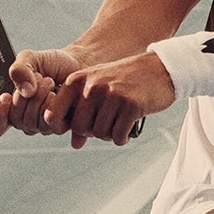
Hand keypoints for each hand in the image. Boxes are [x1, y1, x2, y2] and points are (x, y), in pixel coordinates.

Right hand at [0, 48, 88, 138]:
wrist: (80, 63)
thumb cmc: (54, 63)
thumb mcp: (30, 58)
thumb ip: (19, 69)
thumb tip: (24, 91)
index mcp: (13, 107)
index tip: (5, 97)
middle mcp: (26, 119)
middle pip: (15, 120)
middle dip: (25, 96)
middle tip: (39, 78)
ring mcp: (43, 125)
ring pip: (32, 122)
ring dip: (40, 96)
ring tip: (50, 82)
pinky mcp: (60, 125)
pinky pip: (49, 122)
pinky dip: (53, 103)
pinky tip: (59, 92)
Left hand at [46, 51, 176, 148]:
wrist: (159, 68)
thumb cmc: (125, 80)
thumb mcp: (98, 88)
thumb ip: (82, 113)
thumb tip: (75, 144)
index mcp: (78, 80)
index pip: (53, 115)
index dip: (62, 127)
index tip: (77, 128)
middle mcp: (92, 86)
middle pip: (79, 128)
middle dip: (92, 131)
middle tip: (106, 124)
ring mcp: (111, 95)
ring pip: (100, 134)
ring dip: (110, 134)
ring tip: (119, 122)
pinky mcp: (130, 106)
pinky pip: (118, 136)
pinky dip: (122, 138)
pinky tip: (128, 128)